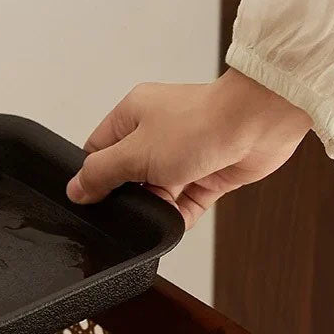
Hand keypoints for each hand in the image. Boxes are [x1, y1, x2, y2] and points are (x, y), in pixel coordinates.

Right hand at [66, 69, 312, 227]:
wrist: (257, 125)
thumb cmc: (200, 124)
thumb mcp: (134, 152)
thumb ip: (101, 173)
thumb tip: (75, 190)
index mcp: (132, 116)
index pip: (98, 151)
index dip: (94, 176)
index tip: (94, 198)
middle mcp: (156, 133)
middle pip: (127, 176)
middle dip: (131, 196)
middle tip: (132, 205)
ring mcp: (183, 154)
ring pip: (157, 193)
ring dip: (158, 207)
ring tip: (163, 207)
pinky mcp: (207, 174)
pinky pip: (185, 203)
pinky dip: (180, 215)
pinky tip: (178, 218)